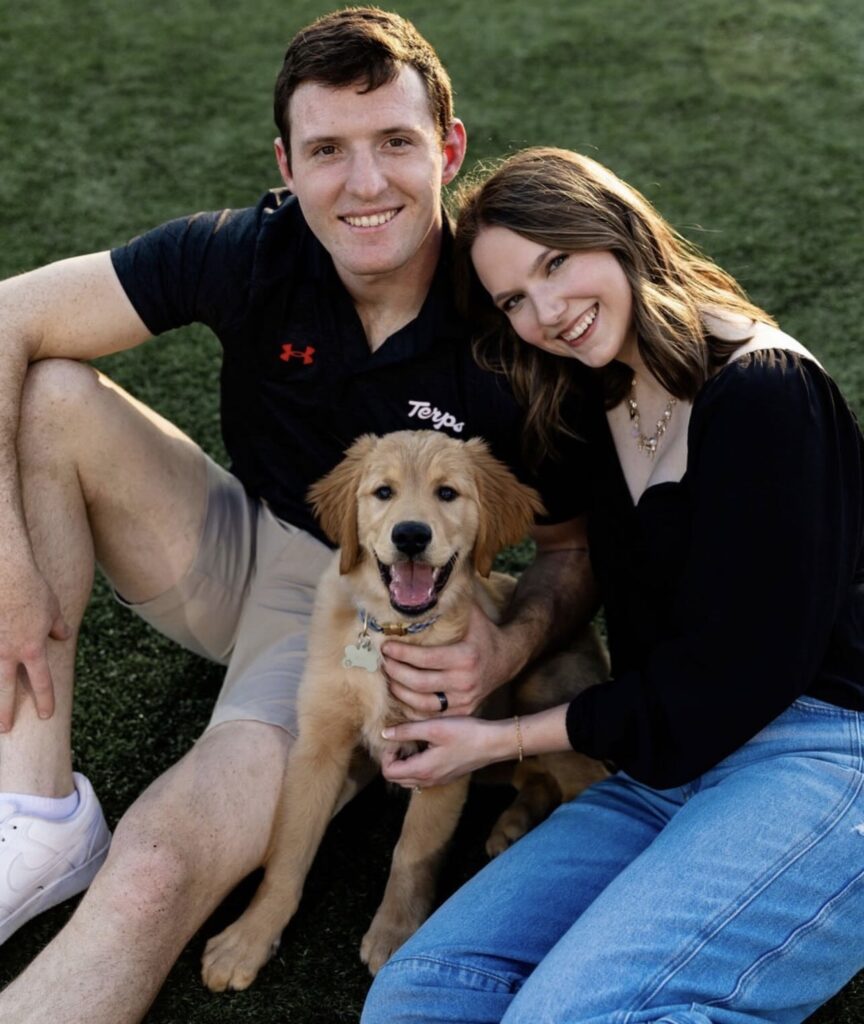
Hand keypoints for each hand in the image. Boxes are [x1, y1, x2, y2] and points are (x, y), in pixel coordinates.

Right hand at [0, 561, 70, 730]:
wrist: (6, 572)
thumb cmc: (32, 588)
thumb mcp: (52, 609)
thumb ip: (57, 627)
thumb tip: (62, 636)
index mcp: (32, 648)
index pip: (41, 682)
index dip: (44, 700)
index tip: (46, 714)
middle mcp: (8, 651)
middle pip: (5, 690)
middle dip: (5, 711)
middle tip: (5, 728)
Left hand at [380, 716, 510, 788]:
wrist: (493, 743)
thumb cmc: (465, 733)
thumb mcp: (433, 727)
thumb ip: (406, 731)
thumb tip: (384, 734)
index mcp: (422, 770)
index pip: (388, 772)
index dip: (386, 754)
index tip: (397, 738)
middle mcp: (428, 780)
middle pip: (396, 778)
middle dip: (393, 759)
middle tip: (403, 739)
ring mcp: (438, 780)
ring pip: (409, 778)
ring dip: (405, 762)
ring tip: (414, 741)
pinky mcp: (446, 776)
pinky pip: (422, 777)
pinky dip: (417, 765)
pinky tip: (427, 746)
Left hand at [382, 604, 517, 717]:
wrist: (507, 659)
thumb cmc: (484, 633)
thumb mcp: (472, 615)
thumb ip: (452, 601)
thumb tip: (429, 583)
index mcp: (465, 657)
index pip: (425, 659)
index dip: (401, 654)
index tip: (386, 646)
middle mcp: (465, 682)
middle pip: (419, 683)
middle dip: (395, 672)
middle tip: (383, 662)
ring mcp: (464, 701)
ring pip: (421, 704)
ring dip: (399, 692)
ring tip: (389, 677)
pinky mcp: (462, 712)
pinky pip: (430, 717)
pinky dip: (411, 710)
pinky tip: (401, 696)